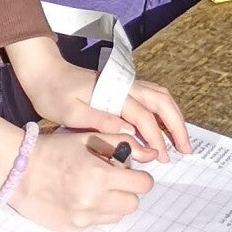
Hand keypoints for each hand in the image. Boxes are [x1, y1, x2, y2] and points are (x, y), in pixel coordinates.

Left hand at [2, 35, 188, 160]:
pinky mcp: (123, 88)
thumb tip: (126, 131)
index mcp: (113, 92)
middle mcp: (125, 86)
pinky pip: (152, 98)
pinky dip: (164, 113)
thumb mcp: (69, 111)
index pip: (144, 117)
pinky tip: (164, 129)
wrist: (45, 73)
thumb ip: (98, 120)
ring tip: (180, 142)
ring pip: (161, 97)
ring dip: (173, 118)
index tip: (161, 158)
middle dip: (177, 126)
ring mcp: (126, 85)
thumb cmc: (54, 94)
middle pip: (162, 102)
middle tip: (186, 150)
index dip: (156, 138)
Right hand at [12, 125, 153, 229]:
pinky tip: (79, 198)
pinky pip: (97, 223)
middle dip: (128, 191)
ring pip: (117, 216)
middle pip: (133, 203)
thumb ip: (123, 142)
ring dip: (113, 203)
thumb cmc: (54, 150)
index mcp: (100, 175)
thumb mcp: (89, 138)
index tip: (132, 173)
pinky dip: (95, 212)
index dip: (140, 177)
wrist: (18, 171)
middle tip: (113, 180)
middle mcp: (93, 200)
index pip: (143, 184)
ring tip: (95, 189)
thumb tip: (152, 153)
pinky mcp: (73, 228)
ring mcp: (83, 217)